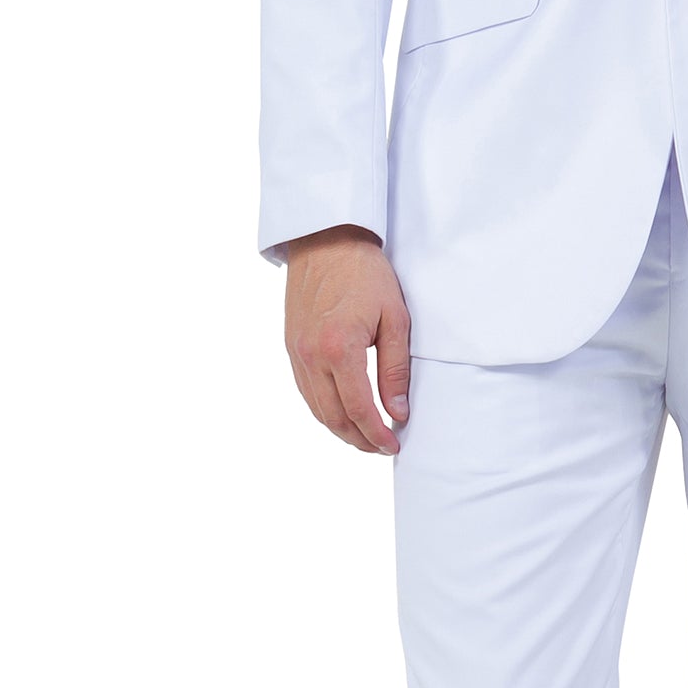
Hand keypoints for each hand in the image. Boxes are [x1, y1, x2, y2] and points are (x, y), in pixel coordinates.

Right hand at [279, 226, 409, 452]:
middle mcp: (311, 355)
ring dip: (340, 429)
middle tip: (382, 447)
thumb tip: (397, 412)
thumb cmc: (366, 274)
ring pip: (316, 408)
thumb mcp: (394, 318)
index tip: (394, 445)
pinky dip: (324, 409)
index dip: (377, 434)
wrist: (326, 241)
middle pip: (333, 417)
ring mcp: (296, 352)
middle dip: (359, 439)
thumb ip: (395, 369)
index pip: (359, 409)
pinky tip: (342, 412)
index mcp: (339, 348)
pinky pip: (305, 391)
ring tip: (365, 436)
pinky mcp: (290, 346)